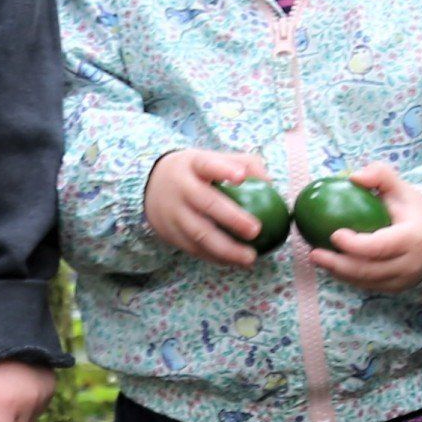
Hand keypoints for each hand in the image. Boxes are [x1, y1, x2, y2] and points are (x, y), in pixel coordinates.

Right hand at [144, 148, 279, 265]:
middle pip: (206, 203)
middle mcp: (181, 188)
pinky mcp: (170, 233)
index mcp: (193, 165)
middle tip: (255, 231)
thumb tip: (270, 184)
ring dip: (226, 248)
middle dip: (232, 219)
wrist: (151, 185)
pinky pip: (194, 248)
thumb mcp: (213, 159)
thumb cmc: (196, 173)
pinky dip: (215, 257)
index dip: (223, 170)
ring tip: (250, 257)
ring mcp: (173, 212)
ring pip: (199, 233)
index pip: (207, 164)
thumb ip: (244, 164)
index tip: (241, 177)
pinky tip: (234, 262)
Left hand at [302, 165, 421, 295]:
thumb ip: (380, 175)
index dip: (355, 245)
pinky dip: (347, 277)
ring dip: (338, 272)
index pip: (380, 246)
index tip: (334, 234)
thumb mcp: (402, 188)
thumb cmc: (413, 211)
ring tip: (317, 258)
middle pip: (369, 270)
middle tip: (314, 253)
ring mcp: (403, 280)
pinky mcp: (395, 288)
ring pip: (365, 281)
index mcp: (413, 239)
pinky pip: (367, 285)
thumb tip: (353, 177)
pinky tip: (331, 265)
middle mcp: (410, 264)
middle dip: (337, 264)